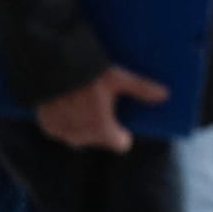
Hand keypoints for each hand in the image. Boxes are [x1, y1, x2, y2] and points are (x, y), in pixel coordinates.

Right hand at [36, 66, 169, 152]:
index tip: (124, 128)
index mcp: (102, 128)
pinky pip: (59, 131)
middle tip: (103, 111)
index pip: (119, 144)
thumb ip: (141, 89)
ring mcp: (62, 132)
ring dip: (83, 128)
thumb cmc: (89, 73)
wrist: (52, 67)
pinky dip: (65, 124)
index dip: (123, 136)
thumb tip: (165, 95)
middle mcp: (81, 136)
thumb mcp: (119, 78)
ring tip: (86, 109)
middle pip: (98, 140)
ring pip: (78, 137)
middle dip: (102, 129)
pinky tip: (69, 110)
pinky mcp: (46, 125)